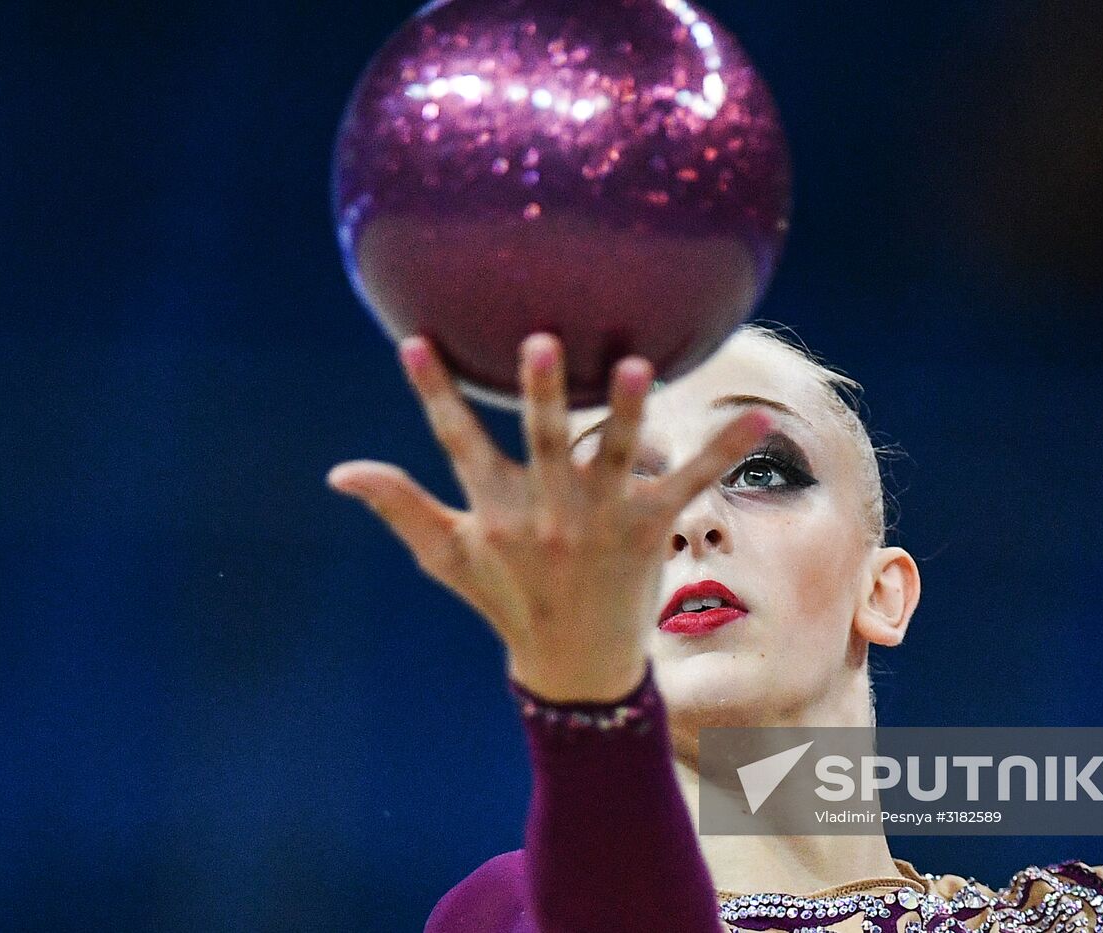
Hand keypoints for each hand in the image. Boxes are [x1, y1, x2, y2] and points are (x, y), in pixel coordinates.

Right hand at [327, 332, 773, 702]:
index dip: (435, 394)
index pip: (457, 444)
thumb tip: (340, 472)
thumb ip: (401, 507)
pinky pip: (691, 483)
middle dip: (540, 394)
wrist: (575, 664)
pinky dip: (724, 451)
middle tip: (541, 340)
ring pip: (614, 457)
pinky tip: (762, 416)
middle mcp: (547, 513)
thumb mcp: (447, 557)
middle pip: (541, 444)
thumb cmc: (507, 599)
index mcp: (495, 510)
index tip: (416, 340)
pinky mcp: (650, 530)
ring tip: (637, 365)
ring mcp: (601, 522)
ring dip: (624, 412)